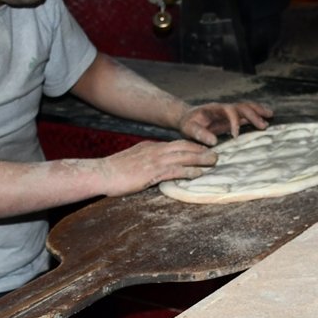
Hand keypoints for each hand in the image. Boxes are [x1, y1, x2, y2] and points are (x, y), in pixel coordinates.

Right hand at [98, 139, 217, 196]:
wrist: (101, 173)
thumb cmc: (114, 170)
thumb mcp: (133, 160)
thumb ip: (146, 161)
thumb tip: (155, 166)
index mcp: (150, 147)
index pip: (175, 144)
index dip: (191, 146)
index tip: (203, 148)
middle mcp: (155, 151)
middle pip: (183, 147)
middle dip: (201, 150)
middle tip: (216, 153)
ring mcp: (154, 161)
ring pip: (183, 157)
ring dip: (200, 159)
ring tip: (214, 161)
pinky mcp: (152, 173)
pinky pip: (175, 171)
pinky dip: (189, 171)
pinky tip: (199, 173)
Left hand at [178, 101, 273, 145]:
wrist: (187, 118)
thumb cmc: (188, 124)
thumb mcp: (189, 129)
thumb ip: (199, 134)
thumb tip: (214, 141)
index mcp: (215, 109)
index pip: (229, 111)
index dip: (234, 122)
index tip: (236, 136)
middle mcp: (224, 108)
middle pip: (242, 107)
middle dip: (253, 115)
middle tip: (263, 125)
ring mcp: (229, 112)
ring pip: (246, 107)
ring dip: (258, 111)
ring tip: (271, 115)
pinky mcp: (232, 117)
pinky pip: (246, 114)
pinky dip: (257, 114)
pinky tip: (266, 118)